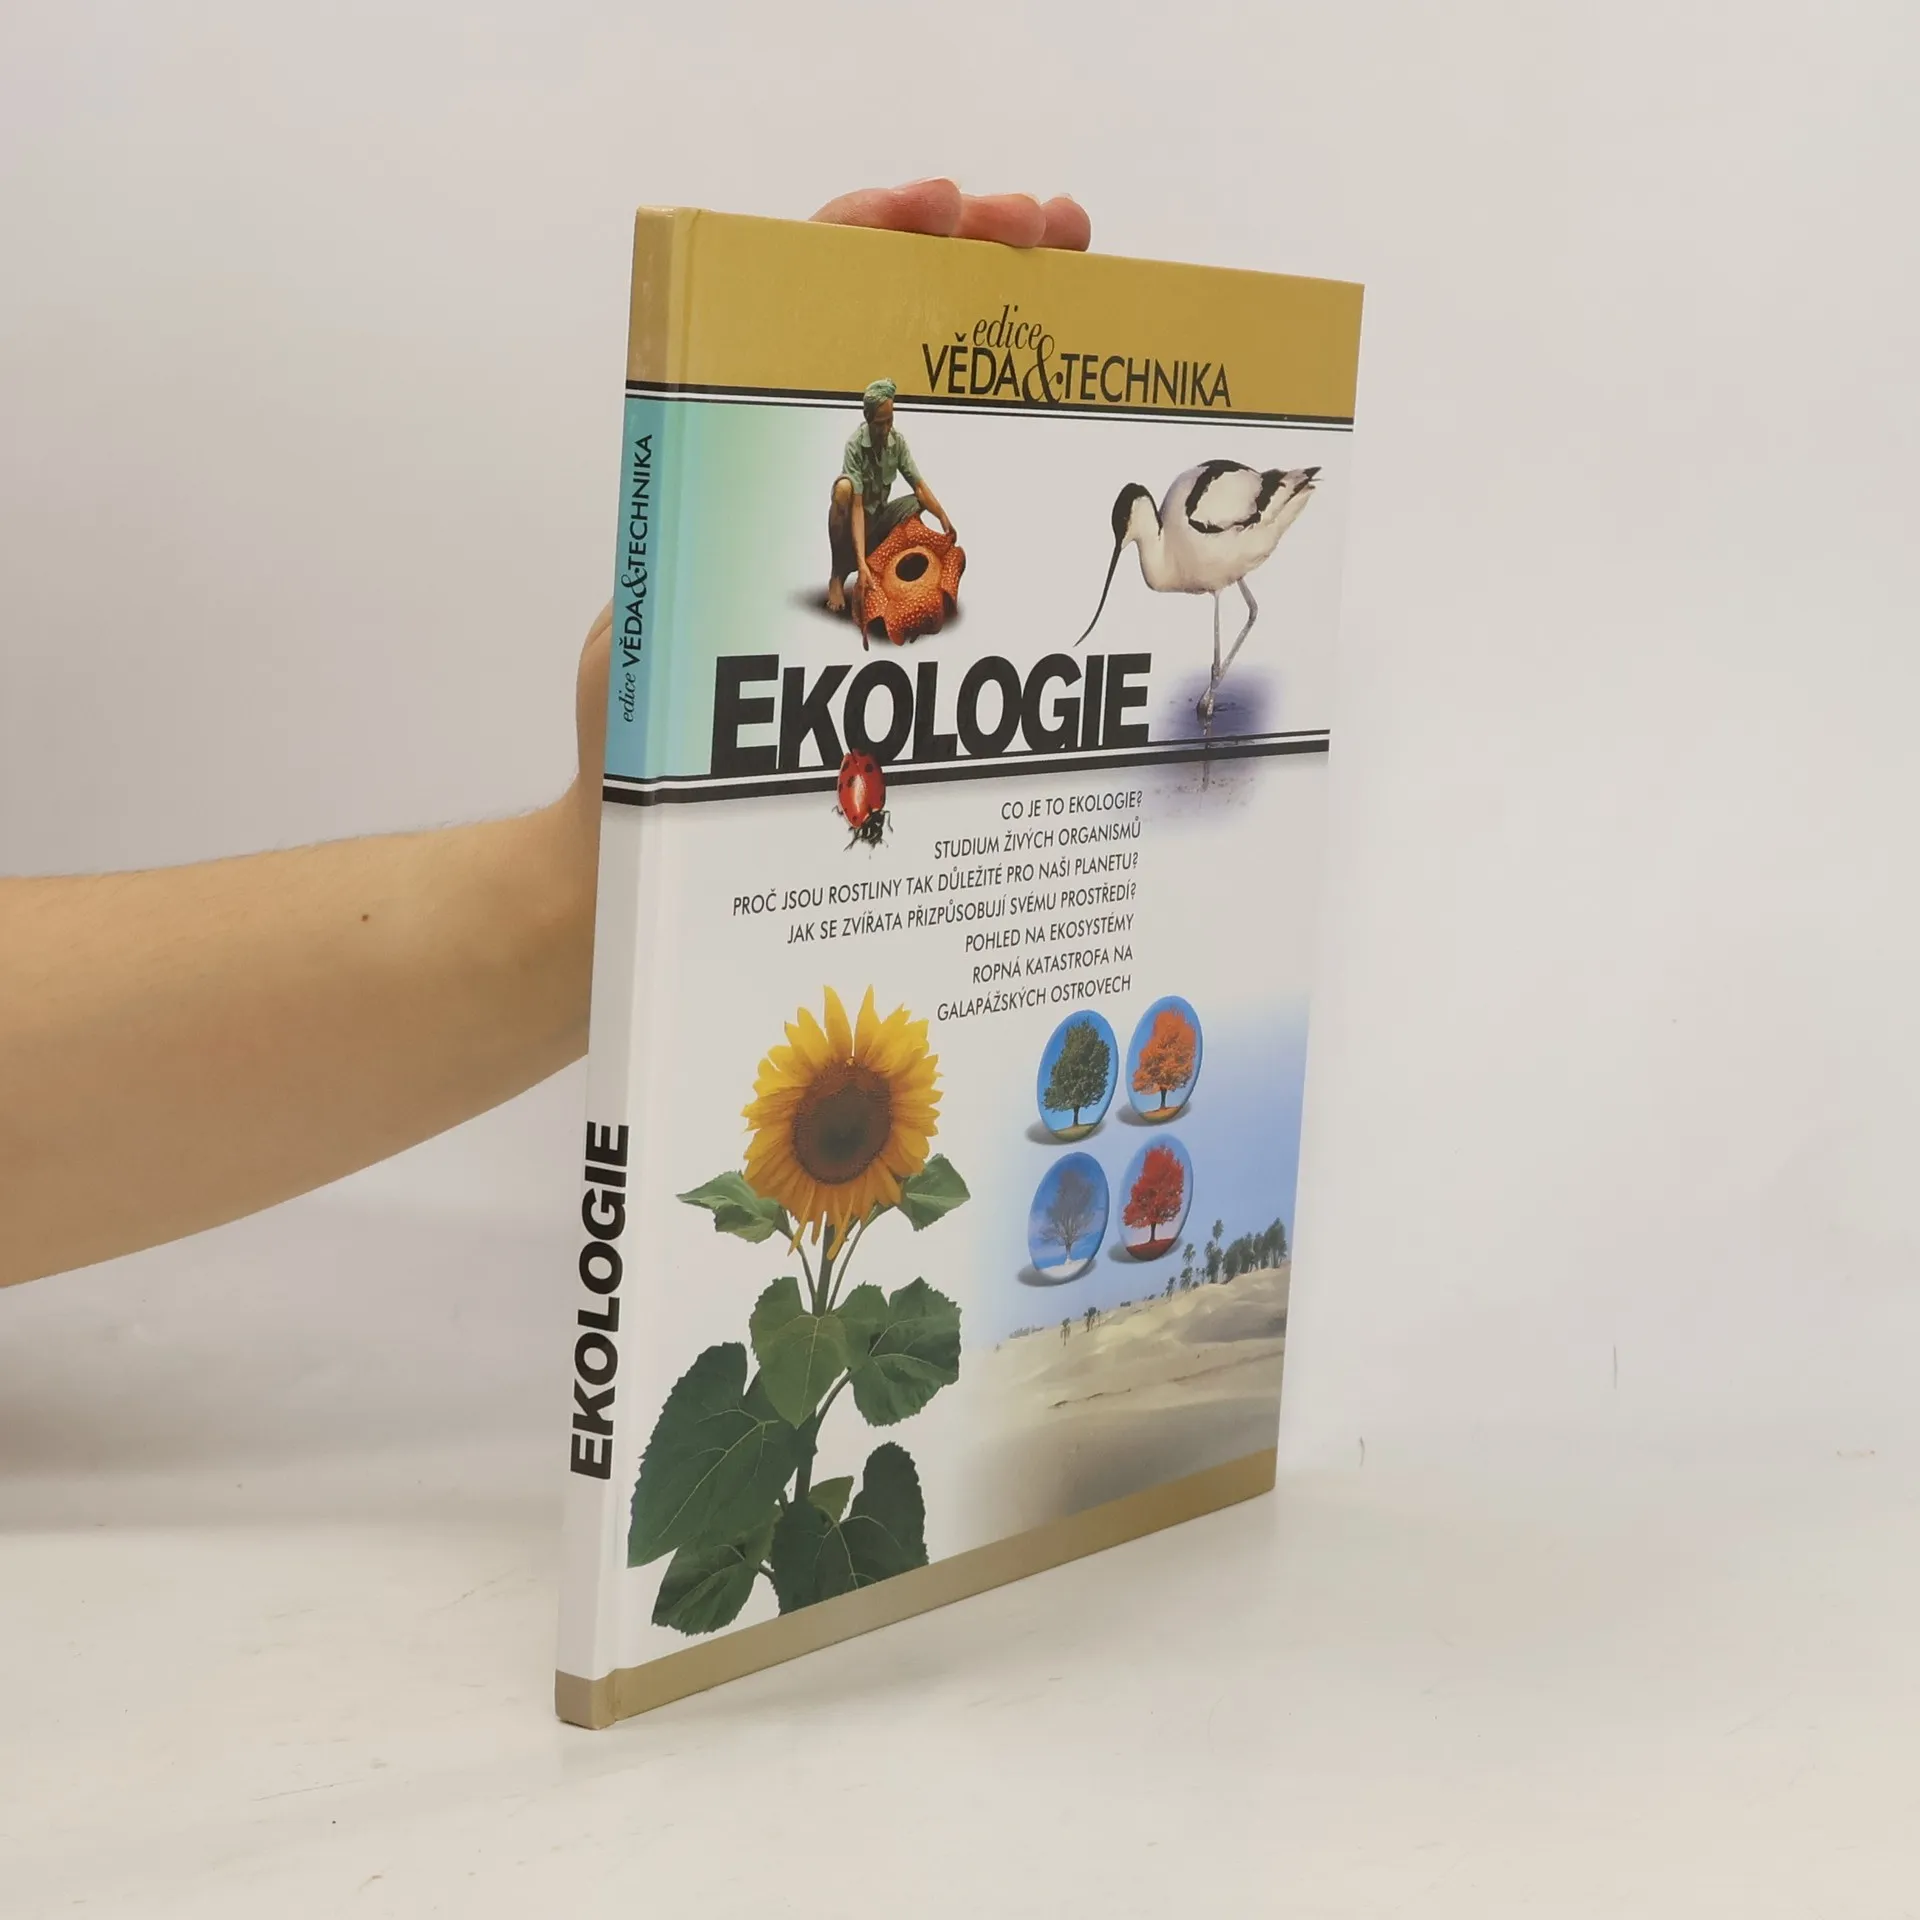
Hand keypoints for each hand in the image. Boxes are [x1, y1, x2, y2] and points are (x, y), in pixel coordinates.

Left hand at [560, 183, 1088, 880]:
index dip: (868, 237)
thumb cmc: (632, 755)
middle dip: (969, 262)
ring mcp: (844, 552)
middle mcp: (787, 496)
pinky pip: (952, 522)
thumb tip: (819, 502)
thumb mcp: (665, 631)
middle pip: (880, 335)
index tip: (942, 208)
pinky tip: (1064, 431)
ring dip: (1003, 339)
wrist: (638, 855)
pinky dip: (1010, 464)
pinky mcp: (879, 615)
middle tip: (1051, 230)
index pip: (788, 306)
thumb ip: (721, 561)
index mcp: (721, 470)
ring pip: (932, 416)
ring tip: (1073, 279)